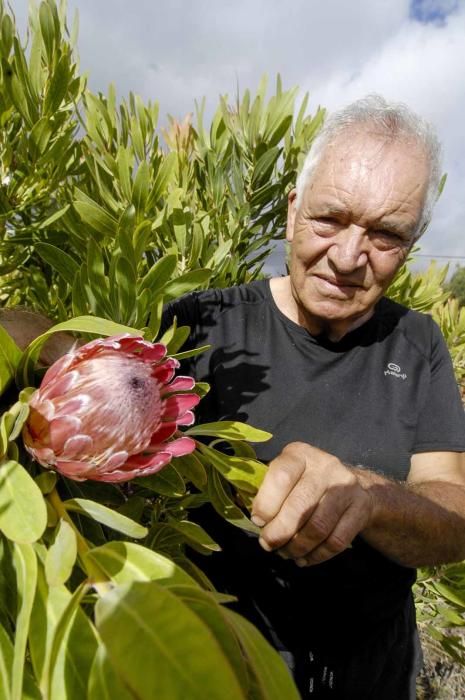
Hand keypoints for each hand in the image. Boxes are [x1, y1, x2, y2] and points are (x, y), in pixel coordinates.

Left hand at [251, 442, 373, 565]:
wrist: (356, 486)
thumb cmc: (307, 483)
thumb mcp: (287, 476)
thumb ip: (268, 491)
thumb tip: (252, 518)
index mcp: (300, 454)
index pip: (281, 477)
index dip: (266, 504)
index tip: (258, 521)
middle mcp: (325, 466)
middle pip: (299, 506)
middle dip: (279, 533)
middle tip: (268, 544)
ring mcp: (346, 487)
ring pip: (318, 527)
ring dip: (297, 547)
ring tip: (285, 553)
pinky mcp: (361, 508)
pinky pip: (336, 541)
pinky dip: (317, 555)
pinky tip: (304, 558)